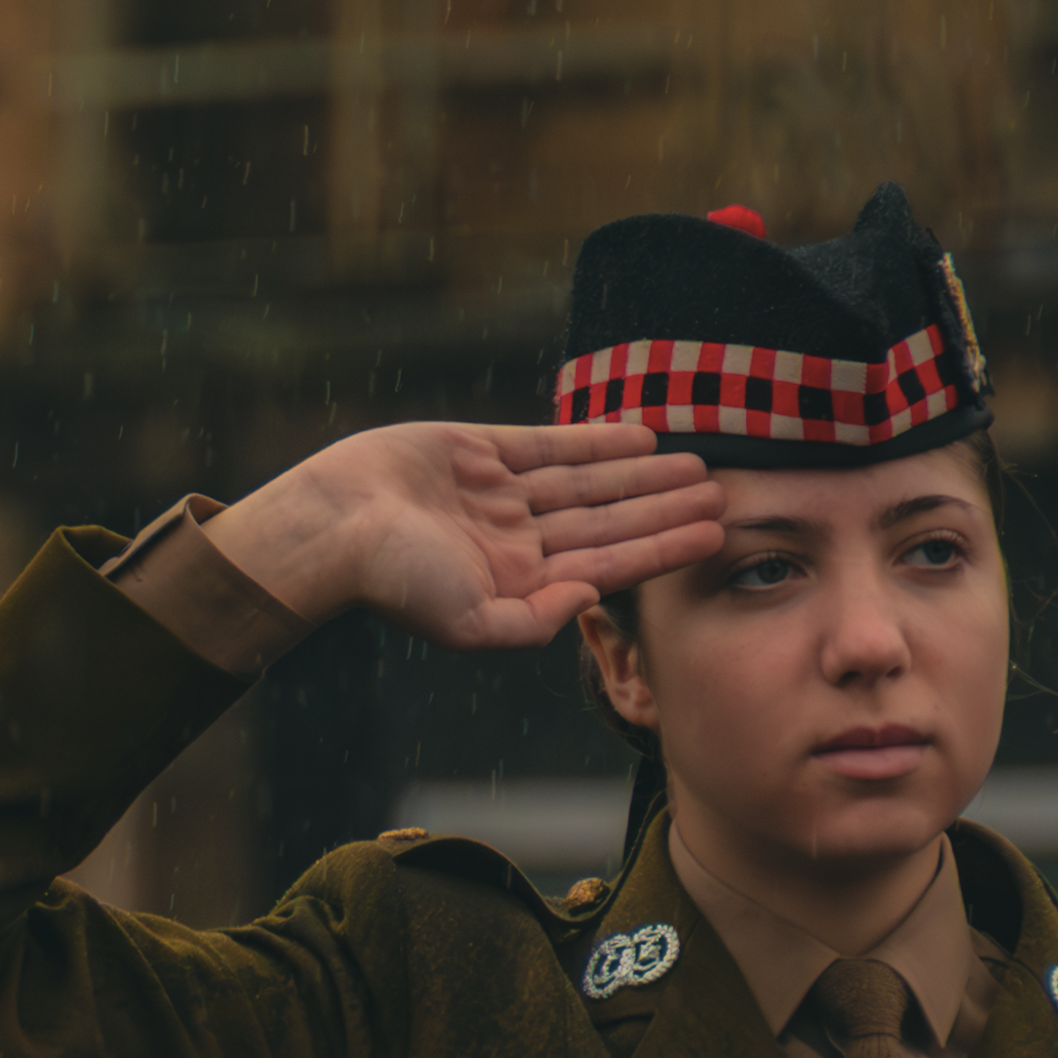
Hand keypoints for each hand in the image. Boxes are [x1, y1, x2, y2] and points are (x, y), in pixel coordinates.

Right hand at [204, 421, 725, 650]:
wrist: (332, 526)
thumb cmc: (393, 582)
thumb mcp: (470, 623)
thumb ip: (533, 621)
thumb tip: (591, 595)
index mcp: (517, 583)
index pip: (608, 563)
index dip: (662, 547)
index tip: (715, 533)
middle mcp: (514, 541)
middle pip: (608, 520)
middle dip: (664, 507)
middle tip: (725, 491)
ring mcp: (497, 495)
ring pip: (587, 482)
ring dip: (641, 473)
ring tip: (696, 464)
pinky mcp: (476, 452)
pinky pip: (548, 444)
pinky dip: (593, 439)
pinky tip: (639, 434)